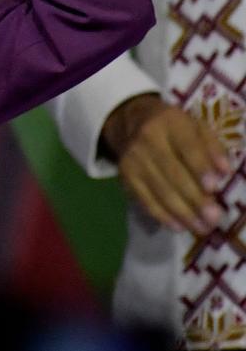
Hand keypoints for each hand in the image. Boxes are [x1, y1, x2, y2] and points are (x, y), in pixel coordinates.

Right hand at [101, 93, 231, 233]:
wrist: (130, 122)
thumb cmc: (174, 127)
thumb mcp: (195, 126)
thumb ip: (212, 146)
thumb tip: (224, 171)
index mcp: (169, 122)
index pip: (186, 145)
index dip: (199, 167)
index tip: (213, 188)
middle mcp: (147, 140)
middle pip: (172, 172)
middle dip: (194, 198)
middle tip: (213, 218)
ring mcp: (133, 159)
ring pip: (158, 189)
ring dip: (181, 212)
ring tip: (201, 228)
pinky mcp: (125, 176)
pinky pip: (144, 199)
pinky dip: (161, 215)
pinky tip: (178, 226)